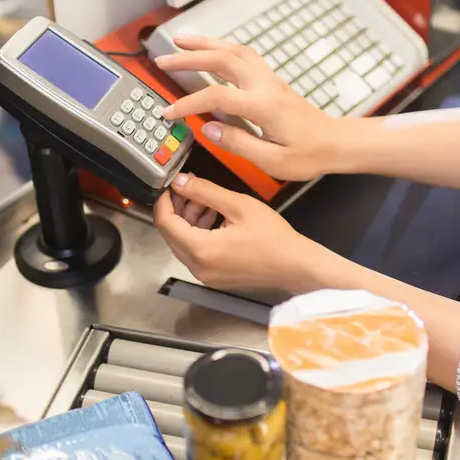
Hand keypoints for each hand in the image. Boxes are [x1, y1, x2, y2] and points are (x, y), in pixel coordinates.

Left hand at [154, 173, 336, 292]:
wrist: (295, 265)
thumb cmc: (274, 238)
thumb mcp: (238, 205)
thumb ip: (205, 191)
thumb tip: (181, 182)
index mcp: (200, 250)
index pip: (165, 222)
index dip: (164, 200)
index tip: (170, 185)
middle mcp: (197, 267)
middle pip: (171, 234)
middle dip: (178, 209)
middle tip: (192, 190)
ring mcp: (205, 275)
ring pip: (182, 243)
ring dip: (189, 220)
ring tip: (208, 202)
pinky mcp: (213, 277)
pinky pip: (195, 253)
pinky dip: (198, 234)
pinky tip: (215, 219)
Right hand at [155, 36, 352, 180]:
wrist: (335, 142)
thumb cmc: (308, 154)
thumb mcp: (273, 161)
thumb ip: (239, 144)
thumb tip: (208, 129)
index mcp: (264, 106)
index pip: (217, 96)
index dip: (189, 103)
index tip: (169, 113)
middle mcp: (265, 85)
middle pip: (222, 59)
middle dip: (189, 57)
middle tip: (162, 60)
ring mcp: (269, 79)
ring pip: (233, 49)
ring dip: (205, 43)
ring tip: (180, 41)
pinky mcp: (270, 80)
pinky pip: (243, 54)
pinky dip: (222, 47)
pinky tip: (209, 49)